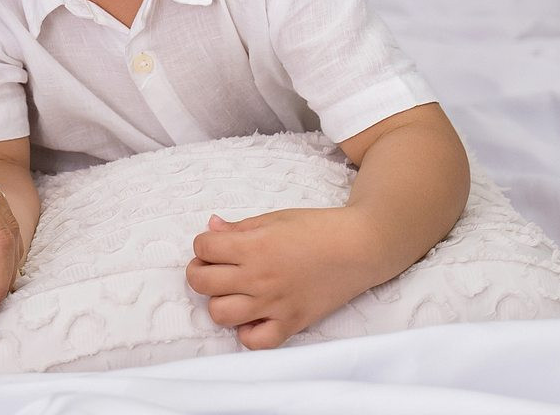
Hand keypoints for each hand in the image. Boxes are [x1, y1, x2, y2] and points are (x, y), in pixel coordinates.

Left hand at [186, 207, 385, 348]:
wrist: (359, 248)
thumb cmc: (318, 228)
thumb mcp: (274, 218)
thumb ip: (239, 227)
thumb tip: (211, 227)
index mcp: (254, 246)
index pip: (203, 247)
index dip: (204, 245)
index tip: (214, 246)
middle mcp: (259, 277)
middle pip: (202, 283)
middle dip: (200, 272)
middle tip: (214, 268)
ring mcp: (274, 304)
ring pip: (220, 314)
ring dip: (219, 302)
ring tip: (231, 292)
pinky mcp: (291, 323)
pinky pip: (256, 341)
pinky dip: (248, 333)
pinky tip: (253, 316)